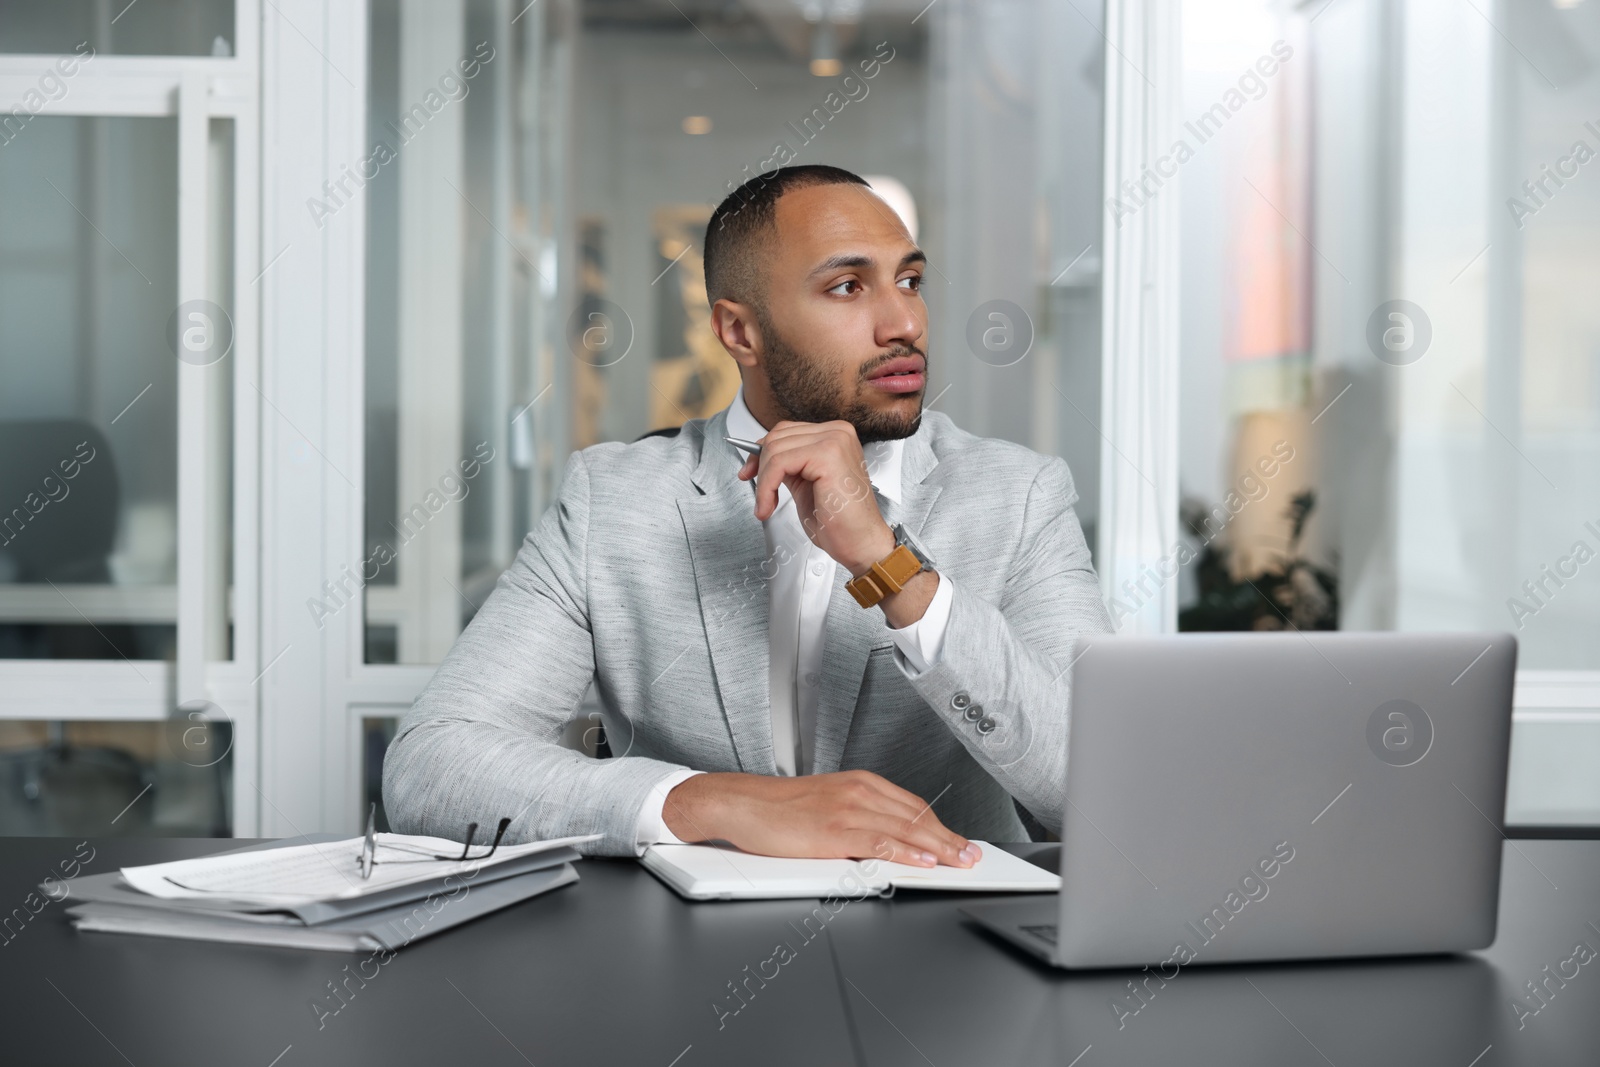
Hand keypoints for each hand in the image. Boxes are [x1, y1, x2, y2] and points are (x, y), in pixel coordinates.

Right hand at [662, 769, 982, 867]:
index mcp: (860, 782)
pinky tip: (924, 862)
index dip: (941, 826)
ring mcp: (847, 809)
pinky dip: (906, 853)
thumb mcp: (827, 803)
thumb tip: (889, 839)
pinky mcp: (833, 831)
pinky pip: (879, 842)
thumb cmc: (777, 807)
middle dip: (949, 838)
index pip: (913, 805)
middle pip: (916, 817)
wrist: (741, 803)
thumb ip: (859, 816)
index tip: (960, 841)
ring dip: (938, 847)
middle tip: (972, 855)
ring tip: (960, 861)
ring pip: (905, 829)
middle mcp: (858, 791)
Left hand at [736, 421, 894, 576]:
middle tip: (759, 495)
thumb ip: (790, 465)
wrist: (861, 544)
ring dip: (763, 482)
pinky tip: (769, 506)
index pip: (786, 431)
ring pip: (775, 449)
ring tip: (766, 506)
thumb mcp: (806, 484)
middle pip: (777, 437)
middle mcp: (838, 432)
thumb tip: (762, 457)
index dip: (762, 452)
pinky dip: (766, 486)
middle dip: (759, 466)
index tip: (750, 472)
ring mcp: (834, 440)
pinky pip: (779, 463)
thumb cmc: (841, 522)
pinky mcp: (826, 455)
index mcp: (836, 436)